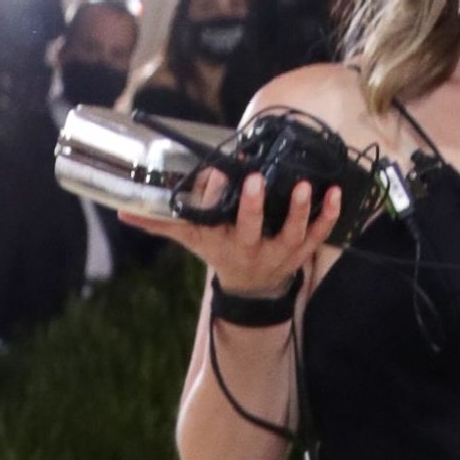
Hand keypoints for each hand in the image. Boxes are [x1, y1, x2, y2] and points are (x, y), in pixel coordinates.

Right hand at [123, 171, 343, 301]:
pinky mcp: (301, 251)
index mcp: (220, 241)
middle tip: (256, 179)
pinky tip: (336, 192)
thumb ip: (160, 224)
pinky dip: (329, 216)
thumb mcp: (191, 239)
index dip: (215, 193)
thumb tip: (122, 212)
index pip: (213, 217)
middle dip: (254, 205)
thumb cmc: (220, 253)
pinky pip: (318, 235)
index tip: (218, 171)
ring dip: (299, 211)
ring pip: (290, 232)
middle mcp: (248, 247)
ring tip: (305, 186)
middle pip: (250, 228)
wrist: (251, 289)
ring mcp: (277, 251)